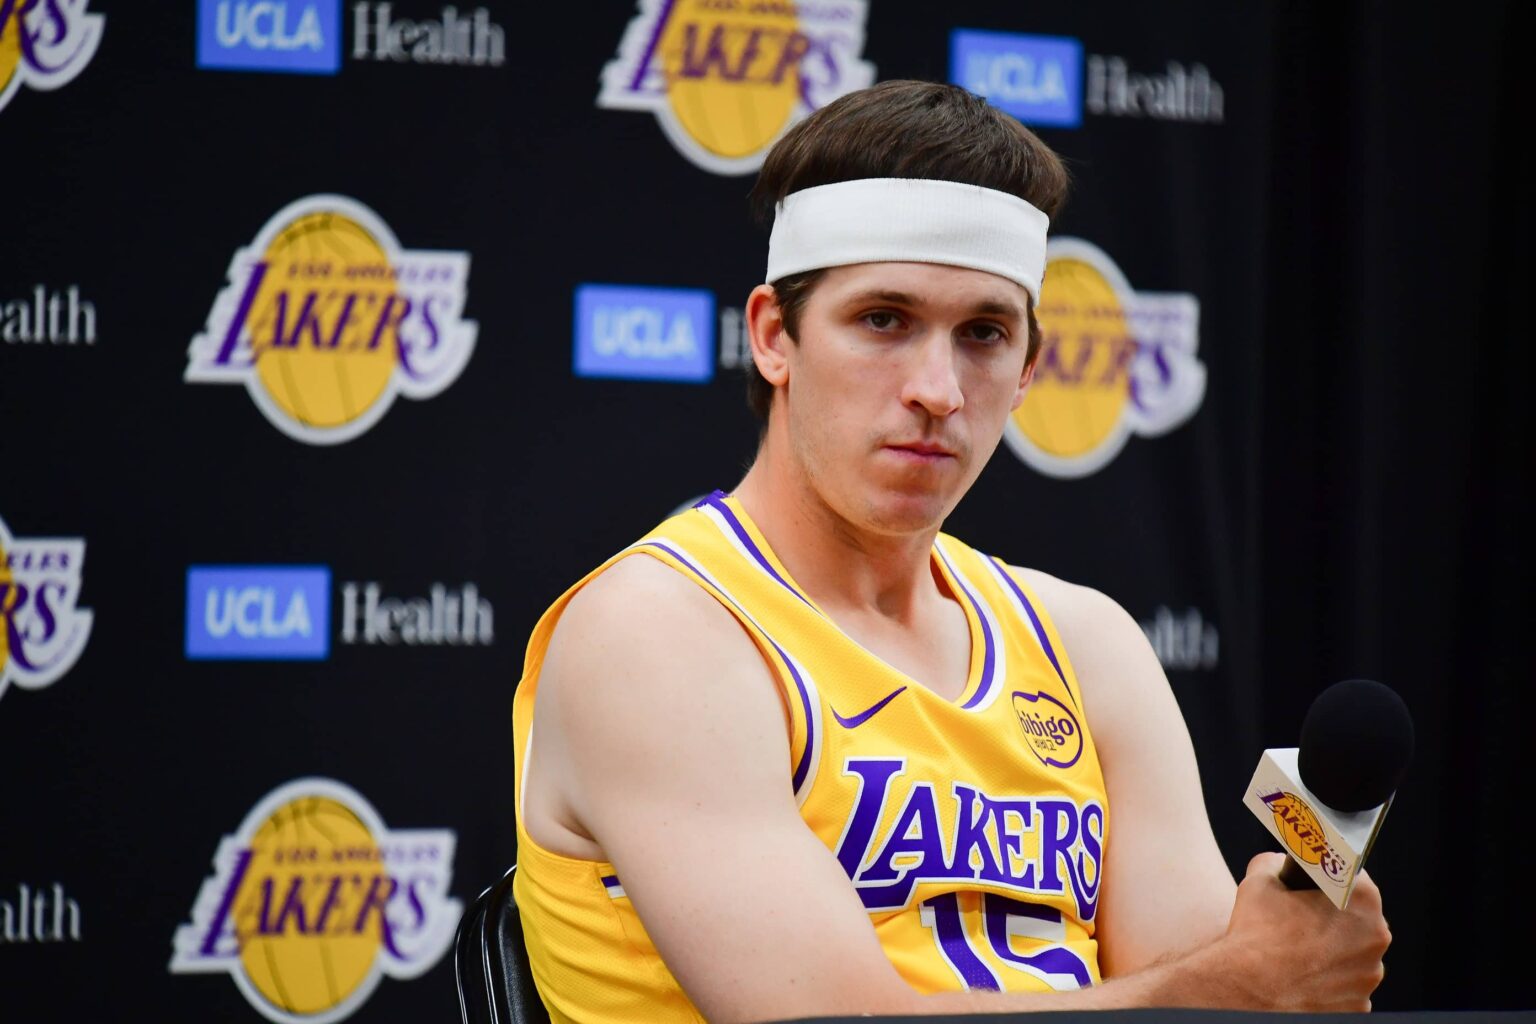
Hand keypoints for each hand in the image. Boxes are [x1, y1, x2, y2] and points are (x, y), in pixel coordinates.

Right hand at [1220, 852, 1390, 1011]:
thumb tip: (1281, 864)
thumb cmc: (1255, 934)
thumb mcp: (1260, 881)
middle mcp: (1374, 940)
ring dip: (1332, 953)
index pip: (1353, 877)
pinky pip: (1346, 987)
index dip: (1331, 878)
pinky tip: (1302, 978)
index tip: (1316, 886)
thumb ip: (1276, 863)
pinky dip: (1328, 983)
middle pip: (1357, 920)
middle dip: (1334, 918)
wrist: (1245, 990)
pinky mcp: (1358, 1006)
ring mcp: (1368, 978)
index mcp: (1360, 902)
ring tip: (1298, 954)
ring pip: (1353, 956)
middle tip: (1301, 922)